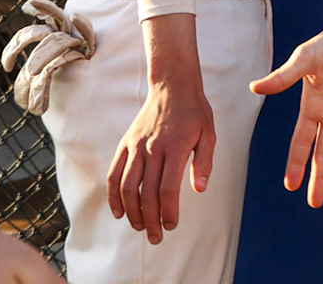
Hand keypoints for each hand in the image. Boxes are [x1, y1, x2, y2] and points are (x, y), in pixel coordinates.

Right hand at [108, 79, 214, 243]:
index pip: (168, 189)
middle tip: (155, 238)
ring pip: (127, 186)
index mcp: (176, 146)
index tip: (172, 225)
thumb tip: (200, 190)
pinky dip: (113, 195)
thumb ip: (205, 162)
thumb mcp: (209, 133)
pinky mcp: (125, 144)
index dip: (168, 212)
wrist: (172, 85)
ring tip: (140, 227)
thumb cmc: (195, 111)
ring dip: (132, 212)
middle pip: (147, 193)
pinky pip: (114, 173)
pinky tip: (119, 212)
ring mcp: (136, 146)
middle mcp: (153, 148)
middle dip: (150, 220)